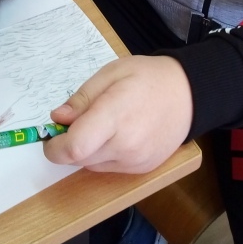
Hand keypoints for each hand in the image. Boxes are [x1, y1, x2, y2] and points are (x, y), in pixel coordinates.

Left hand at [44, 54, 192, 173]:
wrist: (189, 94)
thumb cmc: (149, 77)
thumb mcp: (111, 73)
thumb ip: (82, 98)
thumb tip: (57, 118)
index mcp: (116, 116)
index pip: (74, 147)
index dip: (55, 146)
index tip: (53, 134)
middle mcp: (126, 145)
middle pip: (79, 158)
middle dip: (70, 144)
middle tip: (79, 121)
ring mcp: (136, 161)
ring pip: (92, 165)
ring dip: (88, 150)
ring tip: (105, 124)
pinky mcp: (142, 170)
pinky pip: (110, 168)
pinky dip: (105, 155)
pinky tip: (120, 134)